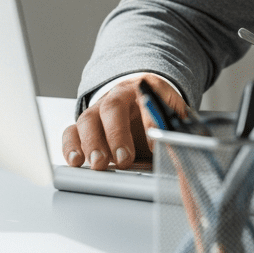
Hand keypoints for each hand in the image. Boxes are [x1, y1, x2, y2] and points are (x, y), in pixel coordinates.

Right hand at [61, 74, 186, 169]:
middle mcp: (117, 95)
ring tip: (99, 164)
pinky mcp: (83, 125)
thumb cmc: (156, 106)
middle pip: (112, 108)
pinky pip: (70, 132)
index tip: (156, 141)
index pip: (146, 100)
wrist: (138, 95)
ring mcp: (98, 109)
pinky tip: (76, 161)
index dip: (150, 121)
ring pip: (87, 119)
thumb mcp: (172, 111)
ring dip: (92, 143)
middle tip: (124, 159)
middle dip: (117, 134)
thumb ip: (177, 125)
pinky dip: (70, 146)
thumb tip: (183, 144)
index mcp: (144, 88)